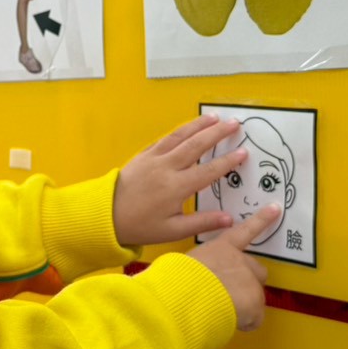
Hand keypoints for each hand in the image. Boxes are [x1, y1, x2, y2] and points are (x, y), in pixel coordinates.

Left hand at [113, 114, 249, 246]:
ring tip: (215, 117)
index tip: (243, 152)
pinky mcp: (143, 155)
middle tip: (235, 123)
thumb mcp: (172, 230)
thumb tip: (229, 220)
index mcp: (176, 187)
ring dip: (199, 125)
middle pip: (196, 145)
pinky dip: (179, 131)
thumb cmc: (139, 225)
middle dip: (217, 133)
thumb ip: (202, 223)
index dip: (227, 161)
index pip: (208, 171)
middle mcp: (166, 168)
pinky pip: (165, 139)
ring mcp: (153, 158)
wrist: (104, 215)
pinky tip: (188, 127)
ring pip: (180, 137)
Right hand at [186, 209, 274, 331]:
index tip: (276, 208)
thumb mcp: (187, 264)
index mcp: (222, 248)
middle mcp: (241, 261)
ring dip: (244, 306)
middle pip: (257, 271)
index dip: (261, 219)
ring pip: (255, 298)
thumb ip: (202, 267)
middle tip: (230, 295)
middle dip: (249, 282)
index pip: (245, 230)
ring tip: (221, 311)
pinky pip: (254, 319)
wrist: (188, 296)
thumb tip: (202, 278)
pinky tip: (229, 322)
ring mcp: (251, 281)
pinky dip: (245, 323)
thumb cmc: (179, 280)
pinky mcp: (255, 303)